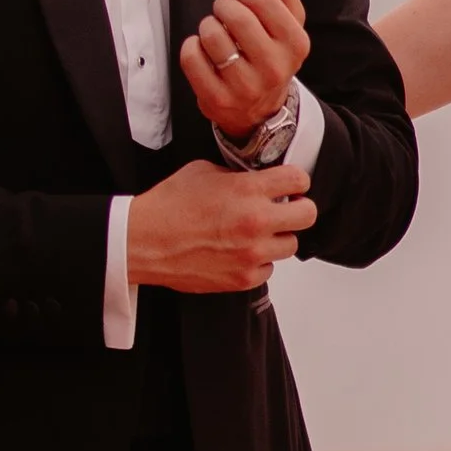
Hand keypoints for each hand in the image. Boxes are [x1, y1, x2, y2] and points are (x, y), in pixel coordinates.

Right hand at [125, 159, 315, 292]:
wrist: (143, 241)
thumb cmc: (167, 207)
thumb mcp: (203, 172)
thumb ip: (236, 175)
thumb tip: (254, 181)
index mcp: (248, 191)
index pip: (298, 179)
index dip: (295, 181)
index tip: (289, 186)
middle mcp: (256, 222)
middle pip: (308, 214)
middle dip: (297, 209)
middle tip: (283, 210)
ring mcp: (252, 253)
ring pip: (290, 245)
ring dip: (277, 238)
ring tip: (255, 234)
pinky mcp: (243, 278)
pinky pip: (268, 269)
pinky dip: (259, 262)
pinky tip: (239, 253)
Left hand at [182, 0, 311, 139]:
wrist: (261, 110)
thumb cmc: (270, 57)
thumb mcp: (286, 27)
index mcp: (295, 43)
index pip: (264, 1)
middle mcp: (274, 67)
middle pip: (237, 16)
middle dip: (222, 4)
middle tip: (221, 8)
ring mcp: (245, 86)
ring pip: (211, 36)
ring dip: (207, 25)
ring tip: (214, 31)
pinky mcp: (217, 99)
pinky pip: (192, 58)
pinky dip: (191, 47)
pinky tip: (201, 50)